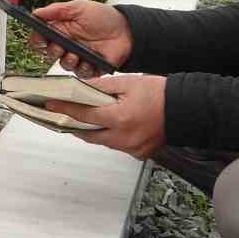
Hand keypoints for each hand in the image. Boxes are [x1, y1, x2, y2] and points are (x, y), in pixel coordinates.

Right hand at [30, 0, 133, 76]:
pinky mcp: (90, 68)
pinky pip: (81, 73)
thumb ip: (56, 10)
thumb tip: (35, 12)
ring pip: (64, 65)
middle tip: (60, 46)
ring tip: (75, 54)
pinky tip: (89, 61)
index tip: (41, 38)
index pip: (42, 38)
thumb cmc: (103, 17)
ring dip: (67, 60)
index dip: (38, 40)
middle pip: (50, 53)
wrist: (127, 29)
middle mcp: (67, 45)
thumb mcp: (79, 7)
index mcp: (61, 30)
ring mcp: (78, 57)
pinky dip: (83, 68)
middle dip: (53, 51)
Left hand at [44, 75, 166, 158]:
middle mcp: (124, 138)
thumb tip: (81, 89)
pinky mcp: (140, 154)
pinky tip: (112, 126)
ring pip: (103, 142)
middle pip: (89, 134)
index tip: (51, 106)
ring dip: (94, 131)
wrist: (187, 109)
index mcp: (119, 119)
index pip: (83, 115)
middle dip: (75, 124)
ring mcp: (132, 148)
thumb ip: (102, 88)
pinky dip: (112, 136)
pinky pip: (119, 146)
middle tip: (65, 115)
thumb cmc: (161, 93)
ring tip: (88, 118)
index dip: (65, 110)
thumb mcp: (128, 83)